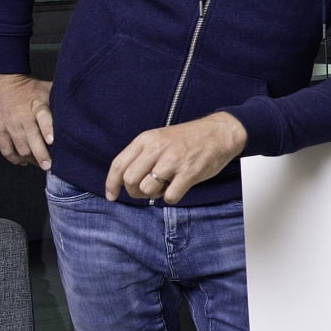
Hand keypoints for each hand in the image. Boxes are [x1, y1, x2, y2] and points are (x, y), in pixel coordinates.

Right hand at [0, 72, 54, 169]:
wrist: (1, 80)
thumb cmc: (29, 88)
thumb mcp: (46, 89)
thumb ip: (59, 102)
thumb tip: (81, 111)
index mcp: (37, 104)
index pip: (43, 116)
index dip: (48, 129)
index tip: (52, 141)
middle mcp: (22, 116)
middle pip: (32, 139)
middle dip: (41, 155)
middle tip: (49, 166)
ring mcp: (8, 124)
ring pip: (20, 148)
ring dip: (31, 159)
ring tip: (40, 164)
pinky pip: (6, 149)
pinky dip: (15, 159)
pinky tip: (23, 162)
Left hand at [105, 112, 247, 203]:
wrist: (219, 132)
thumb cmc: (189, 138)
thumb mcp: (159, 138)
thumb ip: (142, 154)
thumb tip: (126, 179)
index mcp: (146, 140)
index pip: (119, 165)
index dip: (111, 184)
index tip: (112, 195)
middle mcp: (157, 149)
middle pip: (130, 180)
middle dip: (134, 192)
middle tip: (146, 191)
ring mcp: (173, 161)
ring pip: (147, 189)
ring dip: (153, 195)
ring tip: (164, 187)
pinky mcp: (189, 173)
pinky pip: (170, 196)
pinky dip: (170, 198)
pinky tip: (177, 189)